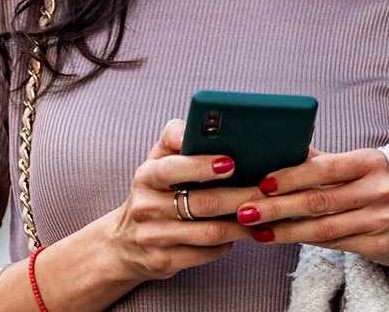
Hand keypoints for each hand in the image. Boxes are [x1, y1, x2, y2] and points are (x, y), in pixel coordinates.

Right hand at [110, 119, 262, 283]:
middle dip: (239, 196)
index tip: (231, 163)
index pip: (173, 168)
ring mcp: (155, 238)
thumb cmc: (152, 190)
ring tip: (261, 212)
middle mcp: (146, 207)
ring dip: (240, 223)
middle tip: (264, 190)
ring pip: (210, 232)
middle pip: (203, 203)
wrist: (124, 242)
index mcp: (146, 176)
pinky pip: (206, 253)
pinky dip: (227, 243)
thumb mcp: (156, 159)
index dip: (203, 166)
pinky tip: (239, 232)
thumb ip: (175, 136)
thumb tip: (199, 126)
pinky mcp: (165, 262)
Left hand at [235, 147, 388, 311]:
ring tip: (256, 229)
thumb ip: (321, 160)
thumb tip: (279, 147)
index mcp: (371, 161)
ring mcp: (383, 220)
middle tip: (247, 210)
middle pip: (319, 201)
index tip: (262, 182)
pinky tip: (280, 238)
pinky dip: (303, 242)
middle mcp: (381, 189)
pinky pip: (334, 245)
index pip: (325, 169)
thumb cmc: (373, 186)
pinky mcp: (381, 246)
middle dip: (278, 206)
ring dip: (285, 230)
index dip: (292, 176)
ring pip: (323, 228)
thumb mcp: (355, 166)